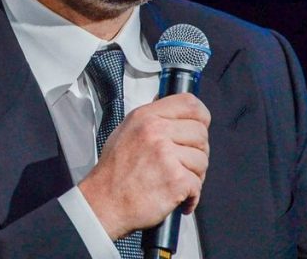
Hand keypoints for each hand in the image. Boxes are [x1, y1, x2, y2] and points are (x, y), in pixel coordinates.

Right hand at [78, 93, 210, 239]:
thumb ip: (152, 119)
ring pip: (202, 160)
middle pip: (201, 133)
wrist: (103, 203)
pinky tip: (179, 198)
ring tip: (177, 182)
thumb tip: (175, 111)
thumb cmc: (114, 172)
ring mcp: (167, 155)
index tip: (201, 127)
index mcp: (146, 117)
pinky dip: (192, 195)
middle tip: (185, 165)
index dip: (201, 117)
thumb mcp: (126, 131)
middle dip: (197, 151)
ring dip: (195, 175)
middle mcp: (156, 132)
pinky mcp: (175, 179)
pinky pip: (198, 184)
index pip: (189, 103)